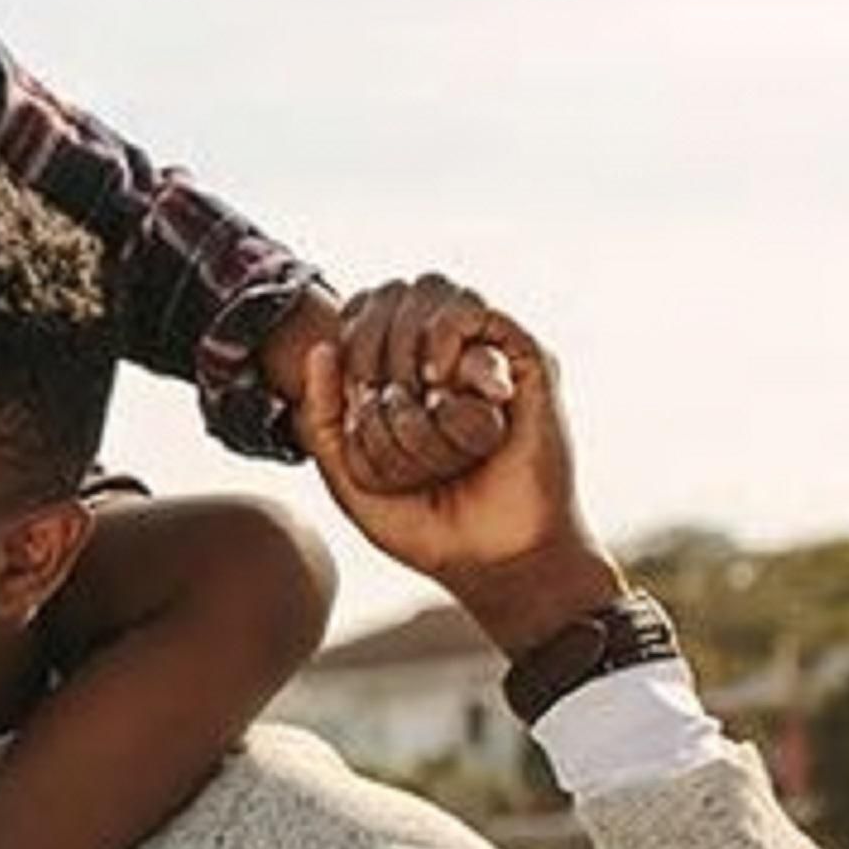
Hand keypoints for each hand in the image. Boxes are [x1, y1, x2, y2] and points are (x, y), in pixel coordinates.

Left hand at [289, 279, 623, 650]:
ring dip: (405, 344)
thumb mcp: (350, 476)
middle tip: (376, 397)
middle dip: (369, 341)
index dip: (351, 329)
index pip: (369, 305)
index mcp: (408, 374)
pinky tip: (436, 382)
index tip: (350, 390)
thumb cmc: (423, 524)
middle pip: (396, 291)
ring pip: (434, 294)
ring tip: (411, 395)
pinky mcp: (527, 362)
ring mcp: (489, 356)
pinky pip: (478, 310)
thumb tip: (321, 346)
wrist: (488, 557)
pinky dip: (444, 334)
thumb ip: (323, 416)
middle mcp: (450, 357)